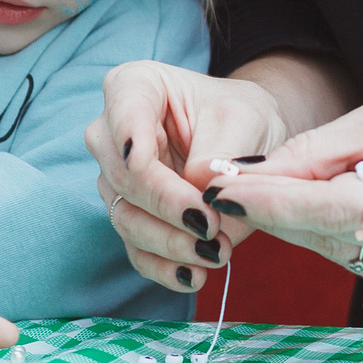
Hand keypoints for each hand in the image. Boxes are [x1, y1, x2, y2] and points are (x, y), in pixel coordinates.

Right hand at [85, 61, 292, 294]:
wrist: (248, 142)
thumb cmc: (240, 116)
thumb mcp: (244, 118)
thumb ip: (219, 152)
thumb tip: (201, 191)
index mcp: (134, 87)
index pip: (123, 107)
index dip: (129, 136)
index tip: (141, 161)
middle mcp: (113, 136)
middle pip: (125, 176)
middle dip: (167, 205)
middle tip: (210, 225)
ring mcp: (117, 181)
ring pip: (127, 218)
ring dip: (170, 242)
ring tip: (214, 253)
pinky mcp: (133, 219)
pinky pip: (137, 249)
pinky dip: (164, 266)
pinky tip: (193, 275)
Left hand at [213, 83, 362, 286]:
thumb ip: (323, 148)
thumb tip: (255, 174)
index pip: (332, 208)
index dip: (272, 202)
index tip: (221, 189)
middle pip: (325, 235)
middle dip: (272, 209)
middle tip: (225, 181)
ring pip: (334, 251)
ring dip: (296, 222)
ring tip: (274, 186)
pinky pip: (355, 258)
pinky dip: (327, 233)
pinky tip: (319, 204)